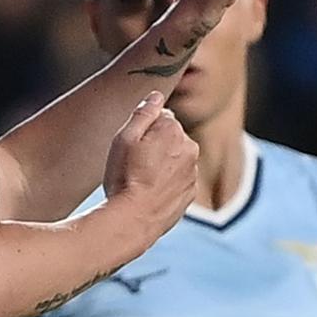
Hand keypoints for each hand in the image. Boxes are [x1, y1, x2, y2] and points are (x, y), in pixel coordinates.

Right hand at [102, 93, 197, 225]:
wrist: (133, 221)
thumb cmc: (124, 179)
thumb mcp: (124, 139)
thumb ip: (143, 113)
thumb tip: (156, 96)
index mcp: (174, 130)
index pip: (161, 117)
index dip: (143, 130)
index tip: (132, 146)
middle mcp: (190, 148)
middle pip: (170, 138)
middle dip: (155, 146)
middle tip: (134, 164)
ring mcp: (192, 173)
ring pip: (175, 160)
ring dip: (162, 166)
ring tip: (140, 181)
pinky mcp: (190, 194)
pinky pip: (177, 181)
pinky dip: (166, 184)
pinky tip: (149, 193)